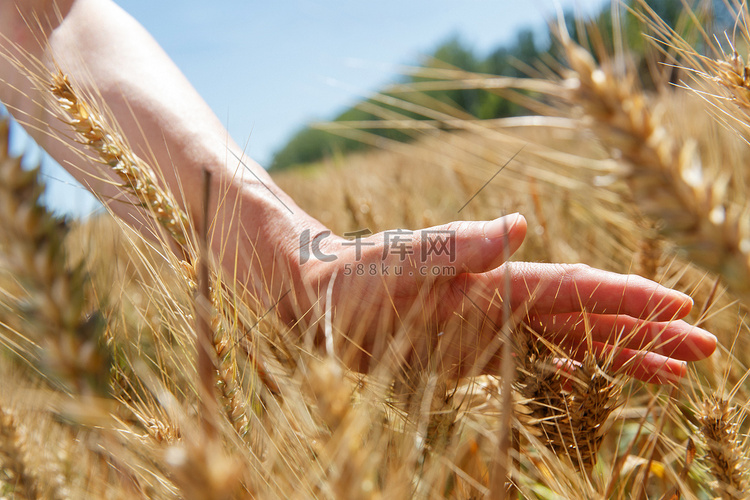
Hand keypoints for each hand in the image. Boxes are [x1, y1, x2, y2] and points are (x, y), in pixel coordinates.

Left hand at [285, 214, 715, 382]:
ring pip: (569, 344)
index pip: (571, 289)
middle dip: (644, 332)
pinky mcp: (470, 358)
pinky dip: (571, 377)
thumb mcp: (397, 260)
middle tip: (704, 348)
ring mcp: (488, 332)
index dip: (624, 298)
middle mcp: (498, 305)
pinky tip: (596, 387)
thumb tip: (517, 226)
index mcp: (490, 282)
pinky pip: (533, 368)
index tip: (678, 306)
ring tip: (672, 372)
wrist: (317, 299)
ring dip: (620, 357)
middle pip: (586, 318)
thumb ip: (453, 245)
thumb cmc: (349, 279)